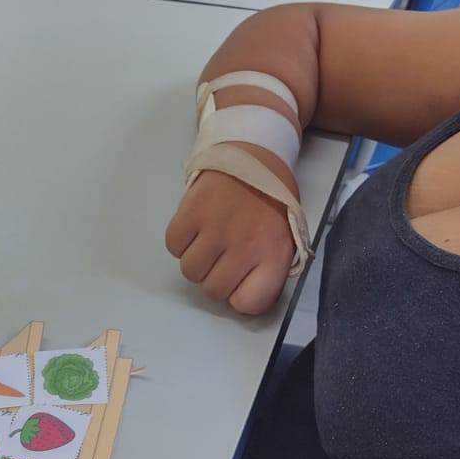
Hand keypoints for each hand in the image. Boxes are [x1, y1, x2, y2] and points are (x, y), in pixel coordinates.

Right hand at [165, 168, 295, 314]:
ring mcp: (217, 228)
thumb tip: (242, 297)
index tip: (240, 282)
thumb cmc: (271, 200)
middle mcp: (246, 245)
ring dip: (197, 261)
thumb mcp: (285, 238)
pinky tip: (196, 227)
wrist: (255, 154)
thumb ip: (268, 270)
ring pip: (190, 271)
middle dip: (215, 278)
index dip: (240, 296)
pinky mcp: (192, 211)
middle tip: (223, 257)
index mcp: (274, 254)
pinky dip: (180, 241)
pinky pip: (174, 246)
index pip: (249, 304)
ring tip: (209, 241)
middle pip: (213, 291)